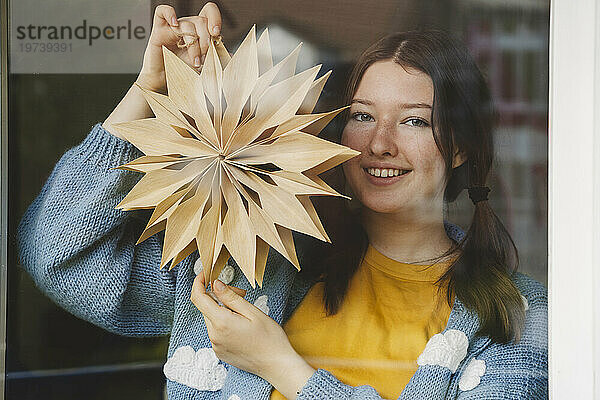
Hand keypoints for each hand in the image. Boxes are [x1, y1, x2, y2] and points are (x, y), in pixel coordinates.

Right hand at [137, 2, 222, 91]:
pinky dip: (169, 14)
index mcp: (199, 31)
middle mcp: (187, 27)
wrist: (164, 82)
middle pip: (200, 21)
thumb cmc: (183, 72)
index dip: (215, 19)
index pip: (209, 13)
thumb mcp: (204, 66)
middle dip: (206, 40)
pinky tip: (175, 25)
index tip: (216, 34)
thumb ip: (216, 59)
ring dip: (194, 44)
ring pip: (187, 24)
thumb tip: (231, 55)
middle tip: (204, 57)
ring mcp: (172, 27)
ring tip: (195, 61)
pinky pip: (162, 11)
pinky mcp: (159, 30)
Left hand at [190, 274, 314, 398]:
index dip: (198, 282)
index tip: (205, 273)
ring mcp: (215, 345)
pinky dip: (224, 322)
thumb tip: (215, 284)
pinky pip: (216, 331)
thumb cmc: (270, 338)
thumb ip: (231, 297)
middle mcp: (214, 335)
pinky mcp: (220, 352)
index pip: (199, 298)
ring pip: (211, 318)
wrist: (277, 365)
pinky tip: (241, 325)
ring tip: (244, 312)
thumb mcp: (253, 312)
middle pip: (207, 307)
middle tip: (241, 294)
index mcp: (221, 322)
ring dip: (223, 309)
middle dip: (219, 296)